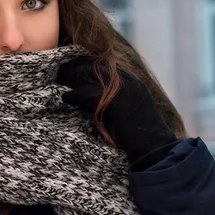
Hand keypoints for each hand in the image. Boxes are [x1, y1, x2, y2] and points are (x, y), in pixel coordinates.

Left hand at [56, 57, 176, 166]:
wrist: (155, 148)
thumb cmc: (141, 135)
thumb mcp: (129, 109)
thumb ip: (115, 98)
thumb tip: (91, 94)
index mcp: (132, 81)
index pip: (103, 65)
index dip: (85, 65)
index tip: (71, 68)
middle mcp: (128, 81)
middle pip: (95, 66)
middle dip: (76, 68)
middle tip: (61, 73)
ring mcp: (123, 89)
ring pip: (91, 75)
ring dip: (72, 78)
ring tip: (60, 82)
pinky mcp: (115, 101)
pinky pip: (88, 92)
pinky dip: (74, 95)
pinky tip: (66, 98)